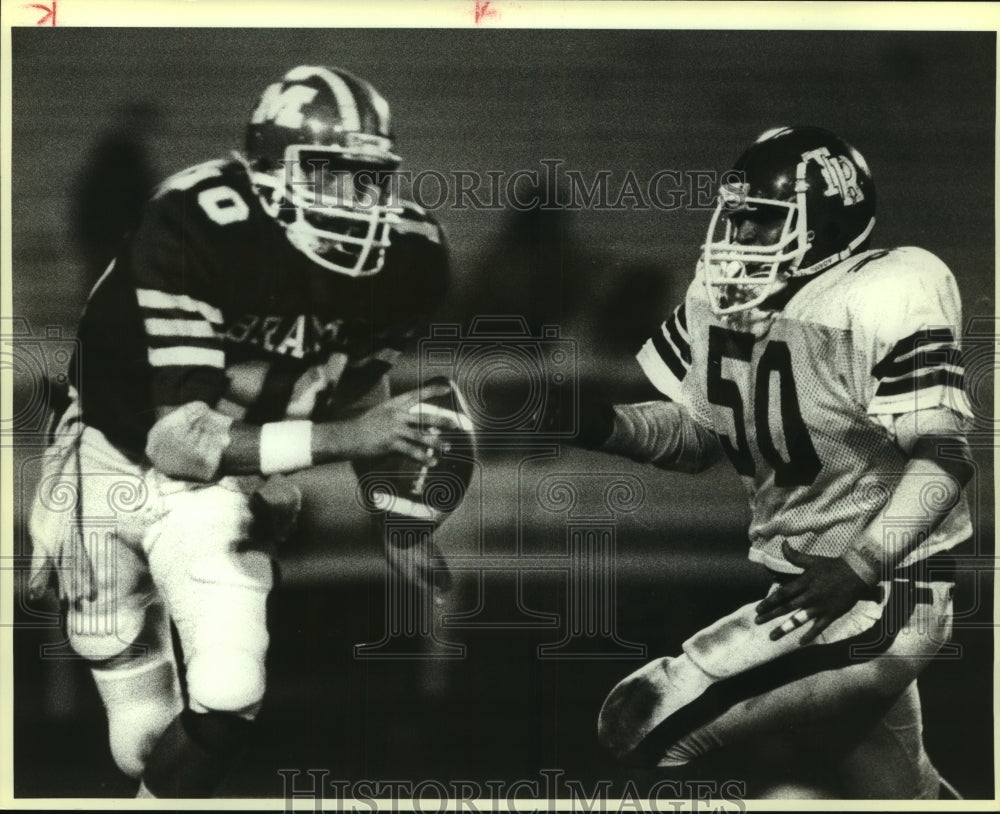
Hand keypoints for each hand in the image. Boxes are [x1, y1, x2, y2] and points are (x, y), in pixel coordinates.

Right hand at [343, 384, 454, 463]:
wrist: (345, 436)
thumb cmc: (361, 427)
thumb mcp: (379, 415)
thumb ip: (396, 418)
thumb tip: (412, 425)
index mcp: (393, 404)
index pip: (416, 394)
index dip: (433, 390)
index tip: (447, 387)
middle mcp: (396, 414)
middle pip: (424, 416)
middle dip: (443, 420)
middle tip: (457, 423)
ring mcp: (394, 428)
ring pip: (421, 435)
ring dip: (436, 442)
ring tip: (447, 447)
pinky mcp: (390, 443)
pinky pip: (411, 451)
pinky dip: (423, 457)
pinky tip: (432, 462)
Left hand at [754, 541, 870, 643]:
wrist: (856, 573)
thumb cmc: (832, 566)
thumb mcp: (812, 560)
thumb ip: (795, 556)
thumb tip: (783, 543)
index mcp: (803, 583)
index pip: (782, 594)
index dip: (769, 601)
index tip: (758, 608)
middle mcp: (809, 596)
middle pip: (786, 607)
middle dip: (770, 615)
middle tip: (757, 621)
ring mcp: (819, 607)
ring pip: (799, 619)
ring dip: (785, 628)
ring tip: (772, 636)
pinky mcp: (830, 614)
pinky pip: (818, 627)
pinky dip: (809, 635)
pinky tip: (800, 643)